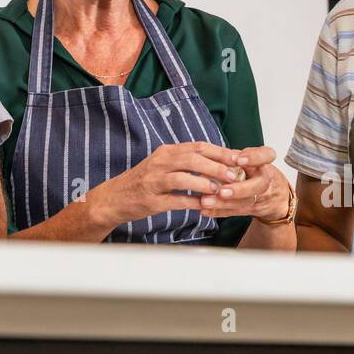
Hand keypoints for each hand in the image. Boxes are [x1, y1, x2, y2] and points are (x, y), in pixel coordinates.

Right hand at [88, 141, 245, 227]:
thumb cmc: (144, 181)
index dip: (220, 152)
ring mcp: (153, 181)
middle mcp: (160, 162)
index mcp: (166, 151)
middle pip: (193, 160)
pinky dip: (192, 203)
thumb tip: (217, 161)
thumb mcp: (163, 164)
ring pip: (183, 178)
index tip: (238, 159)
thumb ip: (186, 161)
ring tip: (221, 191)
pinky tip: (204, 206)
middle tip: (235, 176)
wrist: (115, 197)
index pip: (198, 147)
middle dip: (217, 167)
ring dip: (205, 185)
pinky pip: (175, 200)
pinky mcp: (151, 200)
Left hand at [199, 147, 290, 221]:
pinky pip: (235, 212)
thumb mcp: (247, 157)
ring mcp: (259, 196)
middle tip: (221, 191)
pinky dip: (218, 211)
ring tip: (205, 201)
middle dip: (239, 189)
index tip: (239, 159)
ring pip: (244, 203)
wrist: (273, 194)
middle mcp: (263, 179)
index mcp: (262, 163)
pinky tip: (204, 210)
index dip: (254, 158)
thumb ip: (230, 155)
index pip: (266, 156)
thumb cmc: (254, 170)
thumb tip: (205, 154)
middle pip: (258, 185)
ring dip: (224, 203)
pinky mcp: (250, 209)